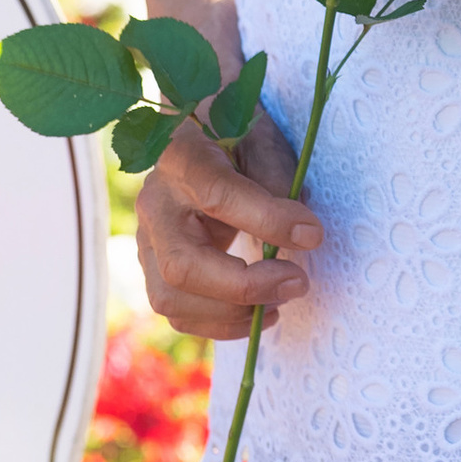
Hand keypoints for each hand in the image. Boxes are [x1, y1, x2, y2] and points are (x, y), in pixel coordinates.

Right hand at [133, 111, 321, 343]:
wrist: (198, 137)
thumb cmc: (235, 137)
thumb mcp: (261, 138)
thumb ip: (276, 176)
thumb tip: (298, 234)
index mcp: (181, 157)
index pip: (217, 194)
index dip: (266, 220)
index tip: (312, 235)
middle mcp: (155, 203)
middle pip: (182, 264)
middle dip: (244, 286)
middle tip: (298, 282)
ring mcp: (148, 240)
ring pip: (172, 297)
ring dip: (233, 313)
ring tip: (282, 298)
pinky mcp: (155, 268)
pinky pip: (177, 312)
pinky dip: (221, 324)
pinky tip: (260, 312)